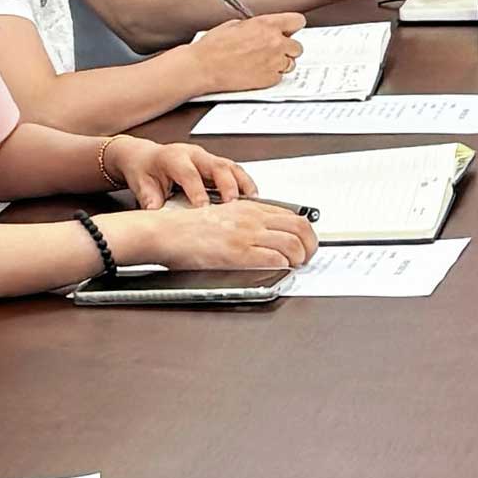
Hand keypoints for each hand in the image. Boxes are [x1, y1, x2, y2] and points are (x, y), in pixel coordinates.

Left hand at [108, 133, 256, 205]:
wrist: (143, 157)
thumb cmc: (143, 169)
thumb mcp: (141, 185)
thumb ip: (150, 200)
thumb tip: (157, 216)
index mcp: (173, 157)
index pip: (189, 174)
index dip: (198, 191)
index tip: (204, 209)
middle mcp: (193, 154)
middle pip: (217, 166)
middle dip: (228, 186)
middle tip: (235, 205)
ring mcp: (206, 157)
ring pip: (231, 166)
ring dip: (243, 184)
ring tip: (253, 202)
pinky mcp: (215, 164)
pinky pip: (234, 171)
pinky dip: (245, 184)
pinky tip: (253, 199)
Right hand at [115, 197, 317, 278]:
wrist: (166, 231)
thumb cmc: (188, 228)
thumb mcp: (224, 215)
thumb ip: (246, 221)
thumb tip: (267, 234)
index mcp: (249, 208)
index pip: (293, 216)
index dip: (306, 232)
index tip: (307, 243)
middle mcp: (251, 219)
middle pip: (299, 228)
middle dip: (311, 245)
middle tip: (308, 258)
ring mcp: (245, 235)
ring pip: (292, 244)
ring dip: (300, 258)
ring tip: (296, 266)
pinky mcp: (236, 253)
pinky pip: (273, 258)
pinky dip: (284, 266)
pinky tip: (281, 270)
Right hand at [168, 11, 303, 100]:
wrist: (203, 67)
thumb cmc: (213, 47)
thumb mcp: (235, 25)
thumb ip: (256, 26)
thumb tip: (264, 28)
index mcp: (266, 25)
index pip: (297, 21)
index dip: (292, 27)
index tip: (288, 31)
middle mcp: (274, 43)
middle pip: (297, 46)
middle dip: (287, 48)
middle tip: (273, 50)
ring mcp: (274, 62)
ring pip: (290, 63)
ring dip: (280, 63)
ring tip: (261, 62)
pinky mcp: (269, 79)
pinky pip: (279, 77)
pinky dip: (270, 76)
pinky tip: (255, 72)